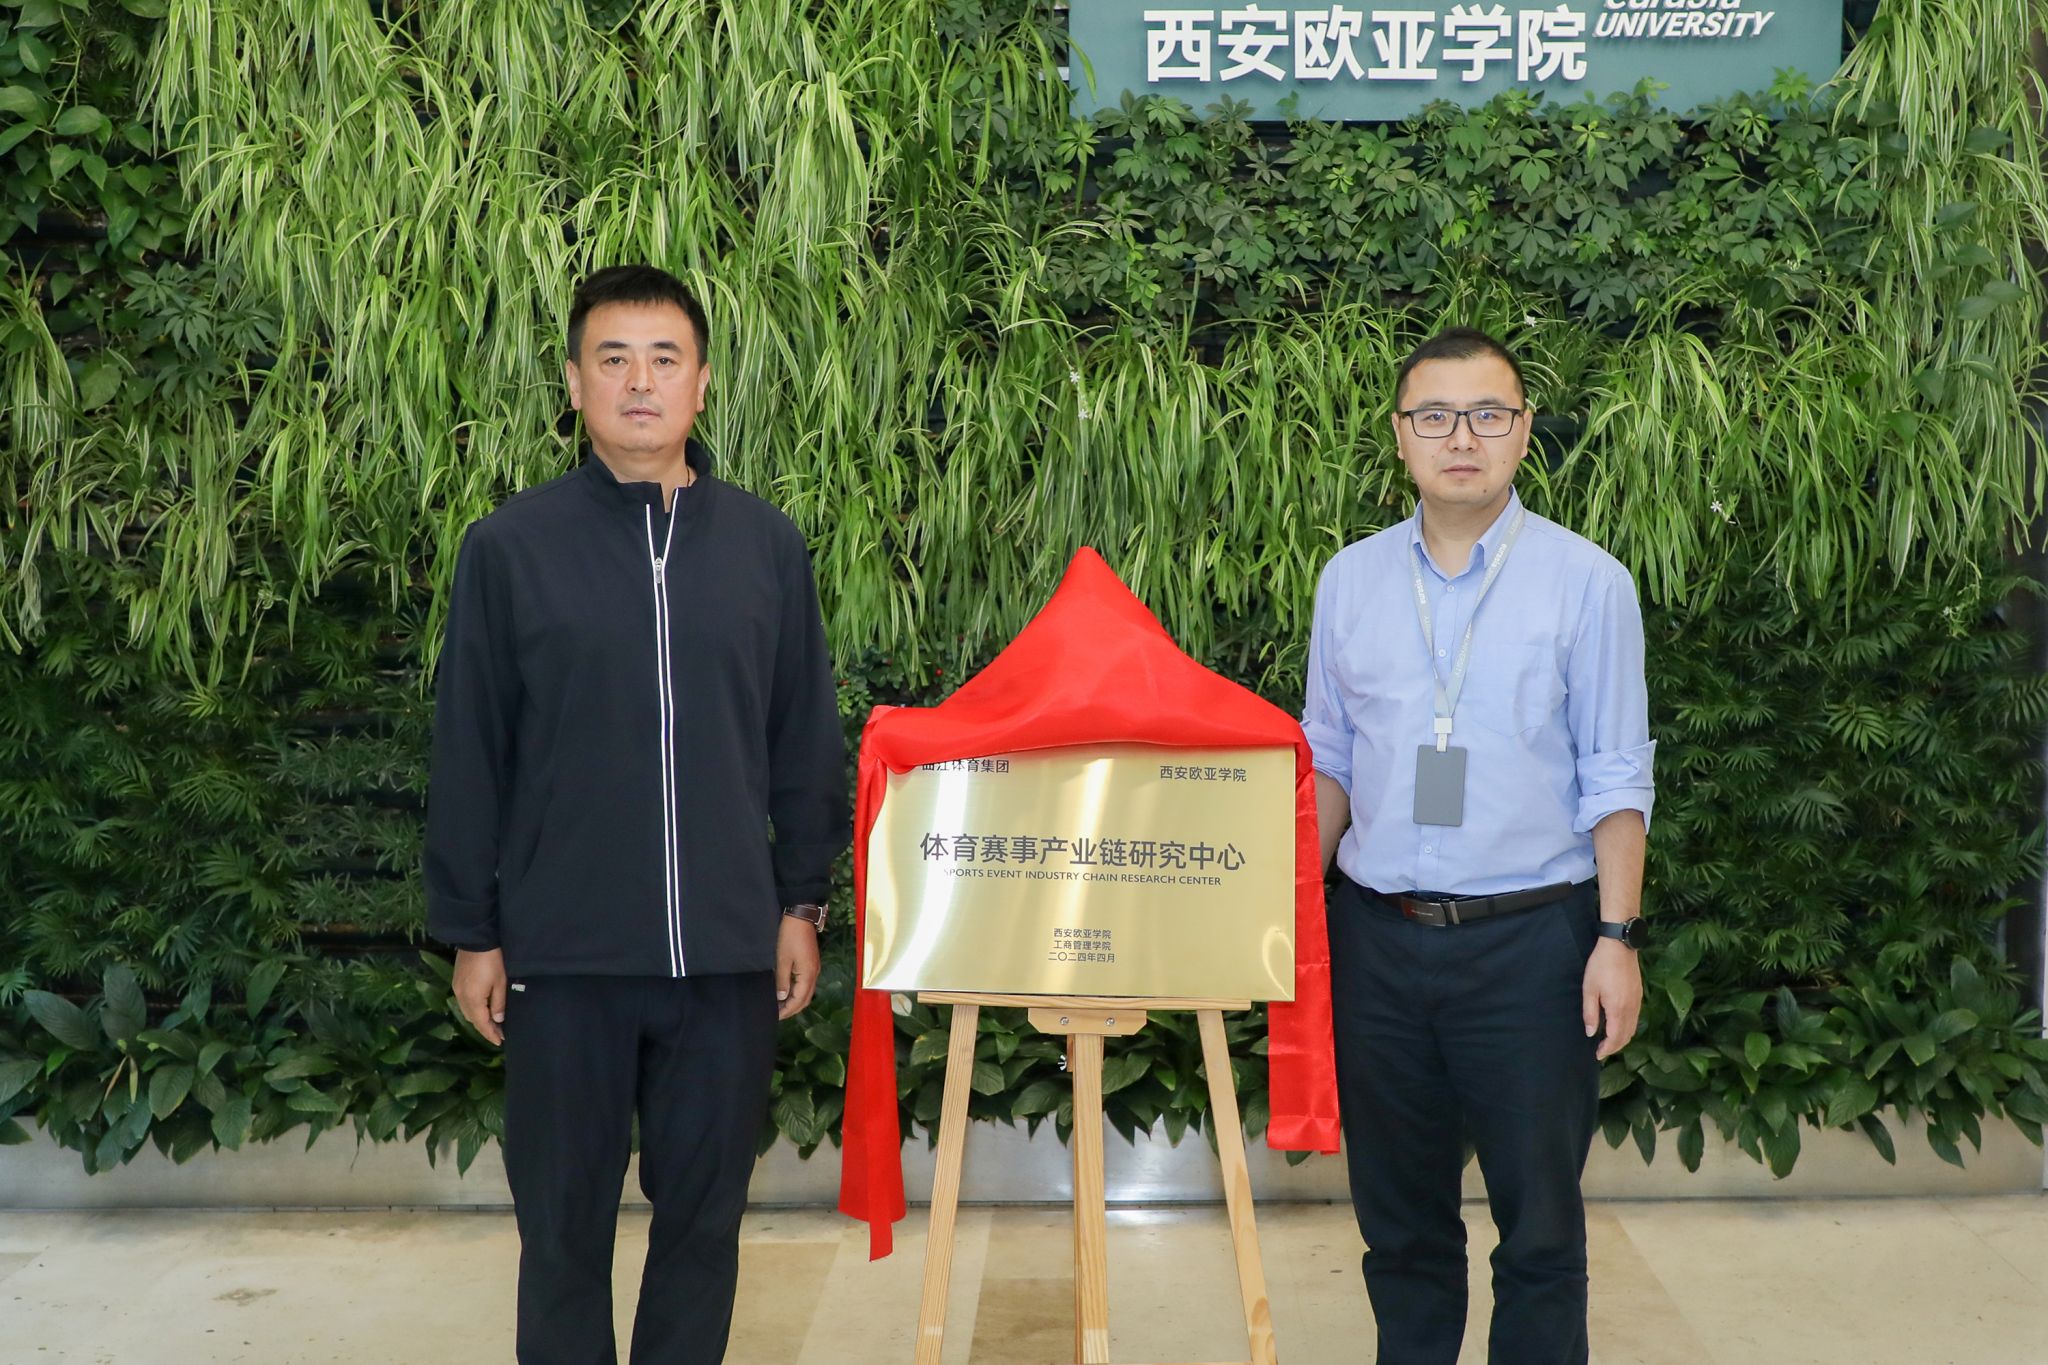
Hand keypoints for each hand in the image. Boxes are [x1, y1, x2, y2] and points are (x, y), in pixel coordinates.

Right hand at [453, 948, 507, 1046]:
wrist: (477, 939)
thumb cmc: (493, 960)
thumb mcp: (500, 982)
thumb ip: (498, 1003)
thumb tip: (497, 1020)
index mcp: (472, 999)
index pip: (481, 1023)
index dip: (490, 1034)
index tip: (500, 1042)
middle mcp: (461, 997)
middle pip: (472, 1019)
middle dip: (485, 1028)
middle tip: (499, 1033)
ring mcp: (457, 988)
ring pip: (466, 1011)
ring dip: (478, 1019)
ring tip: (492, 1023)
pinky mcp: (456, 981)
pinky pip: (464, 1002)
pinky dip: (473, 1009)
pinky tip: (482, 1009)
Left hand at [776, 915, 820, 1020]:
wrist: (801, 916)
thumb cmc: (790, 936)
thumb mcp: (782, 959)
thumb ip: (782, 980)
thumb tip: (782, 998)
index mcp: (808, 974)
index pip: (799, 1000)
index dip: (788, 1010)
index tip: (775, 1016)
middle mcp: (814, 974)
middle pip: (806, 999)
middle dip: (792, 1009)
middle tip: (777, 1014)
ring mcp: (814, 968)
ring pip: (807, 992)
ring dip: (795, 1001)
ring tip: (780, 1005)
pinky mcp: (811, 963)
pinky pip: (806, 984)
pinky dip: (797, 992)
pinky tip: (786, 991)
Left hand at [1582, 936, 1640, 1060]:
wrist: (1619, 946)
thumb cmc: (1600, 966)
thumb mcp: (1589, 990)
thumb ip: (1590, 1013)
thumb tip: (1591, 1033)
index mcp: (1618, 1009)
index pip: (1615, 1037)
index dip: (1607, 1049)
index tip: (1598, 1055)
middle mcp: (1631, 1009)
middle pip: (1626, 1036)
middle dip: (1615, 1047)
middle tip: (1602, 1051)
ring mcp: (1637, 1002)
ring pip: (1633, 1029)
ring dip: (1622, 1039)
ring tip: (1609, 1042)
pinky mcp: (1639, 995)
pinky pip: (1636, 1019)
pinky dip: (1628, 1028)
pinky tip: (1618, 1026)